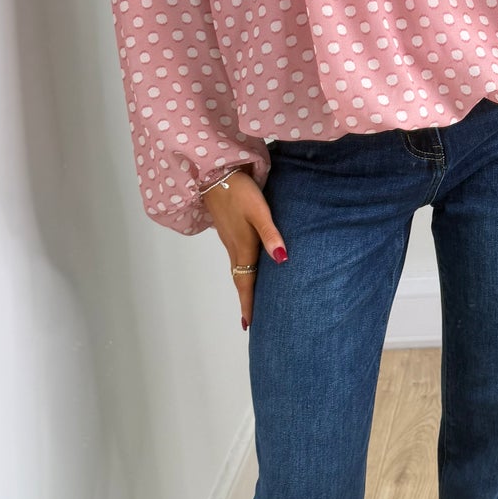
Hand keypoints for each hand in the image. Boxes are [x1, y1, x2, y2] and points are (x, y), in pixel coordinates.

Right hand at [201, 168, 286, 329]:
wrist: (215, 173)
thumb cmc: (239, 191)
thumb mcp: (259, 212)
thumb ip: (271, 235)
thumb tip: (283, 260)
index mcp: (243, 246)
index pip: (245, 282)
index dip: (247, 303)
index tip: (248, 324)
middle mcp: (234, 246)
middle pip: (240, 278)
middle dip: (245, 299)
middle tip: (249, 318)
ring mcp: (229, 237)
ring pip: (238, 266)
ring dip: (243, 284)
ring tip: (251, 297)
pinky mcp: (229, 228)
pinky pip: (236, 255)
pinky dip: (242, 267)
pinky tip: (248, 264)